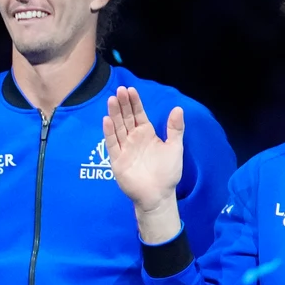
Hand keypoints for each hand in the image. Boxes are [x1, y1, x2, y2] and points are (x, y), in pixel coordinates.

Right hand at [103, 86, 184, 213]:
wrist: (158, 195)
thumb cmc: (168, 172)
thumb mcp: (175, 147)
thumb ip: (175, 129)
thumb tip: (178, 108)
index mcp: (146, 133)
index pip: (138, 114)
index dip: (134, 102)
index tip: (130, 89)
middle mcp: (133, 138)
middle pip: (126, 118)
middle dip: (123, 104)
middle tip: (119, 90)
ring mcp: (124, 148)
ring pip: (118, 127)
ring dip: (114, 114)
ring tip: (112, 100)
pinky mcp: (117, 160)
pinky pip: (112, 144)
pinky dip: (109, 132)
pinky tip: (107, 120)